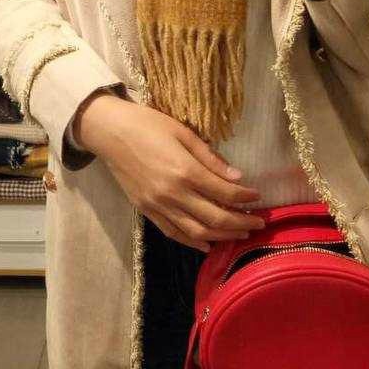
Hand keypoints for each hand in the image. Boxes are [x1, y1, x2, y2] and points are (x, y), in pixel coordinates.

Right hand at [73, 92, 263, 252]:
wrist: (109, 132)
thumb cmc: (147, 124)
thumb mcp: (182, 132)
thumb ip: (209, 158)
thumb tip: (237, 177)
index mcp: (185, 171)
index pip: (224, 193)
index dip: (245, 197)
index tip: (258, 196)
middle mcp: (173, 194)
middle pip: (215, 218)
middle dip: (241, 222)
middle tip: (259, 222)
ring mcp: (158, 206)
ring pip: (197, 231)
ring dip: (222, 236)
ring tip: (240, 234)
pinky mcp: (146, 211)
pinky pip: (173, 233)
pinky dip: (193, 242)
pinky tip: (207, 244)